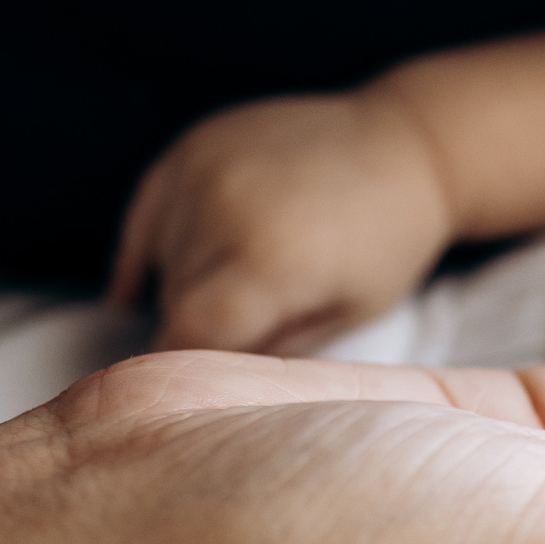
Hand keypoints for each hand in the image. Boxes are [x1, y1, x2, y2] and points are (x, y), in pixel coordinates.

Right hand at [110, 91, 455, 354]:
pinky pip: (145, 215)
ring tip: (237, 288)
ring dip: (184, 286)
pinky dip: (150, 250)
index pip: (188, 333)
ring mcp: (203, 173)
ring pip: (163, 260)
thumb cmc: (387, 246)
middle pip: (176, 299)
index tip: (187, 395)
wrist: (405, 148)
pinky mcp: (193, 148)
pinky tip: (140, 285)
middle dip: (198, 328)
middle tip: (236, 339)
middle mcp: (225, 213)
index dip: (183, 370)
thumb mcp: (346, 314)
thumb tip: (209, 381)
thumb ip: (273, 349)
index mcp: (271, 264)